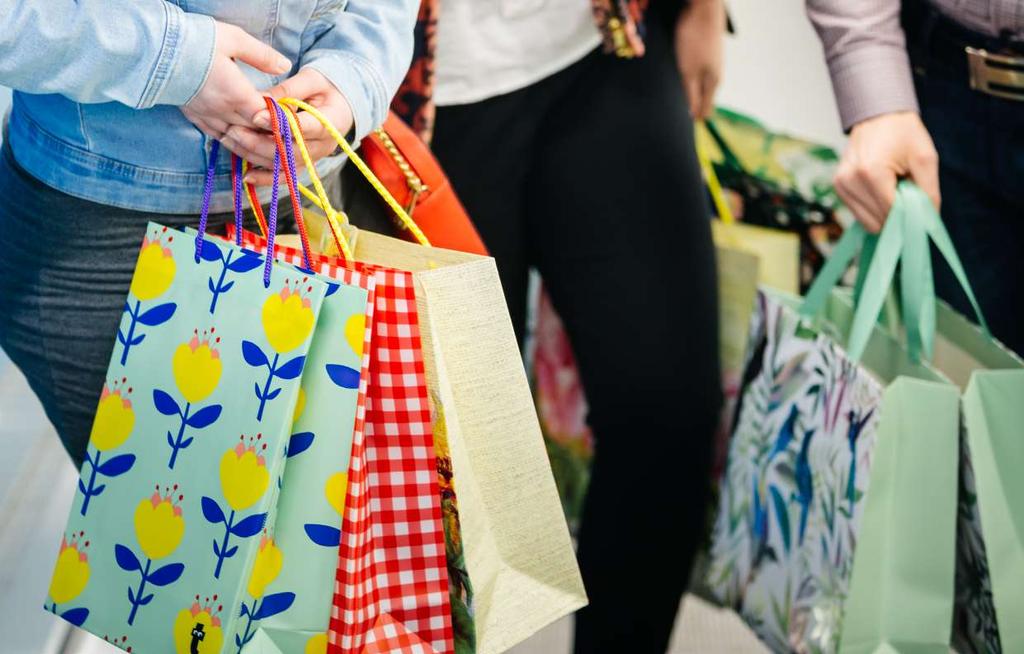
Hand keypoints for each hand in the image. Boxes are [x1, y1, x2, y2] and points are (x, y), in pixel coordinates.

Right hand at [181, 22, 291, 138]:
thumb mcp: (234, 40)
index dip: (280, 117)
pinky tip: (238, 137)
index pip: (268, 117)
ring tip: (265, 140)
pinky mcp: (194, 116)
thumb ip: (261, 55)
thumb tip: (284, 65)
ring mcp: (207, 116)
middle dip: (270, 132)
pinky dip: (232, 139)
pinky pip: (217, 136)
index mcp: (237, 95)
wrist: (153, 49)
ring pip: (237, 139)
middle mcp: (223, 112)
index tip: (290, 114)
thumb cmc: (195, 40)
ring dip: (252, 140)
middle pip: (254, 131)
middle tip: (283, 129)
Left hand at [222, 68, 353, 185]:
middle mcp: (322, 146)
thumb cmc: (327, 89)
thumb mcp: (312, 79)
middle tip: (233, 130)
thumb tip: (262, 99)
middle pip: (289, 151)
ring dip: (254, 157)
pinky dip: (264, 179)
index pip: (302, 127)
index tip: (255, 115)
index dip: (278, 124)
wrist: (342, 106)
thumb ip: (289, 88)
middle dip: (258, 142)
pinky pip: (284, 177)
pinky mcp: (303, 165)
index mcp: (330, 122)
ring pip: (282, 165)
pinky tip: (245, 175)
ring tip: (230, 142)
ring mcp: (313, 159)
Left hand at [675, 0, 725, 119]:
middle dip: (692, 107)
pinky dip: (690, 78)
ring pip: (701, 84)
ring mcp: (712, 62)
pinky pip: (698, 72)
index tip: (684, 128)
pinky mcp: (707, 52)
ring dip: (690, 92)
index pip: (706, 110)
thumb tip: (694, 117)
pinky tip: (683, 77)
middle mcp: (715, 74)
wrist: (704, 9)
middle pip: (704, 98)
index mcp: (713, 82)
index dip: (695, 119)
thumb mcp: (688, 71)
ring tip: (679, 99)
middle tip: (679, 116)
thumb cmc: (694, 39)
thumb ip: (691, 94)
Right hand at [835, 112, 939, 231]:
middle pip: (878, 222)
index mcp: (871, 173)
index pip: (892, 213)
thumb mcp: (925, 158)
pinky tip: (881, 190)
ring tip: (893, 191)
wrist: (878, 114)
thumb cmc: (904, 133)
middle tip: (907, 195)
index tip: (922, 212)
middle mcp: (850, 181)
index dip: (910, 217)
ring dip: (884, 213)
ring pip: (868, 223)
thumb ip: (928, 193)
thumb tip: (928, 223)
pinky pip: (859, 214)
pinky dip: (874, 209)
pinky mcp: (837, 187)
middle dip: (897, 215)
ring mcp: (840, 185)